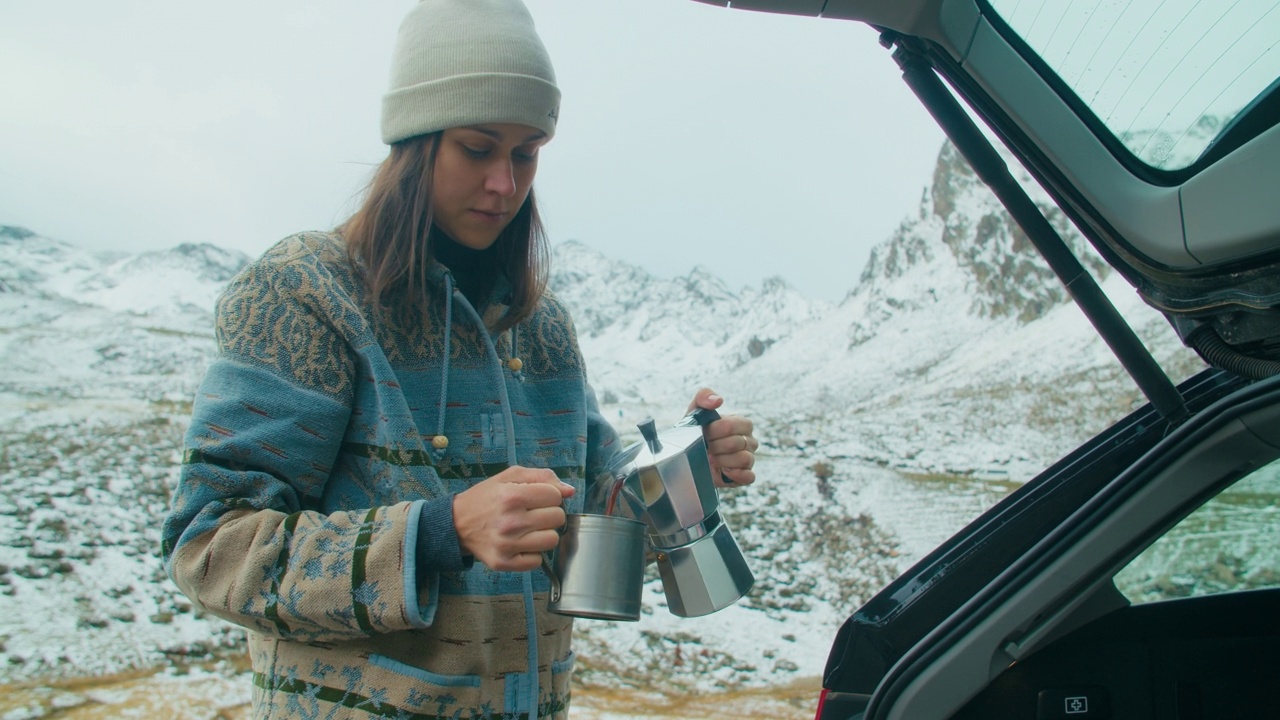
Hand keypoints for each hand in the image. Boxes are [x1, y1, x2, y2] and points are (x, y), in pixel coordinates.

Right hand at [452, 466, 574, 571]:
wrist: (456, 523)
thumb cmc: (486, 497)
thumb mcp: (510, 476)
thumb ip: (542, 477)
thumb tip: (570, 491)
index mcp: (513, 496)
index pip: (555, 496)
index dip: (549, 495)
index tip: (537, 498)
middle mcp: (511, 522)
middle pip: (557, 518)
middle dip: (549, 513)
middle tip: (532, 513)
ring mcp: (507, 545)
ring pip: (552, 541)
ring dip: (544, 534)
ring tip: (529, 529)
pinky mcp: (504, 563)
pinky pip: (537, 561)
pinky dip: (532, 553)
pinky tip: (520, 544)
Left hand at [688, 388, 756, 486]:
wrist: (688, 457)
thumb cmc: (695, 433)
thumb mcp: (694, 412)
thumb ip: (703, 397)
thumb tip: (718, 400)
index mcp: (741, 424)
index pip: (733, 425)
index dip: (715, 430)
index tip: (703, 433)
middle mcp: (749, 441)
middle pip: (736, 443)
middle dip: (715, 446)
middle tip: (705, 447)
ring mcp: (749, 459)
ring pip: (744, 459)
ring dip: (722, 460)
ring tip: (710, 459)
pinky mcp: (745, 476)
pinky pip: (749, 477)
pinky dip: (735, 475)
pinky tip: (722, 471)